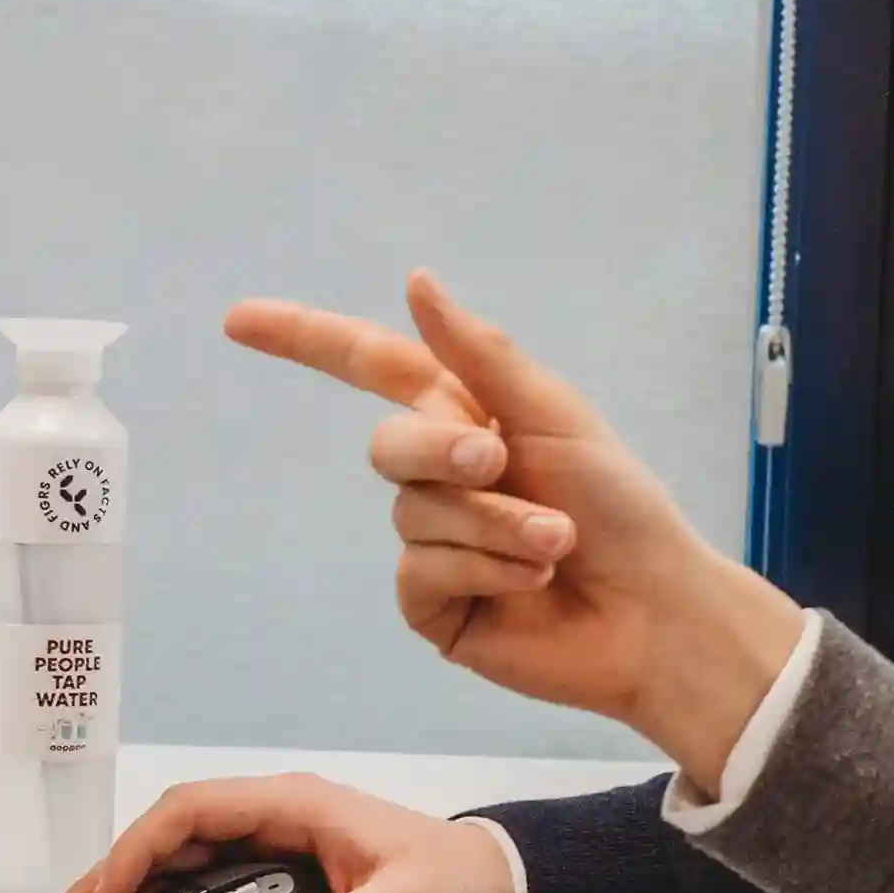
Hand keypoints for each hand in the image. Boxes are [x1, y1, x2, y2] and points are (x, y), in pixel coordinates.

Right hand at [43, 774, 515, 892]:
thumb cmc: (459, 890)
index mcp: (299, 805)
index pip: (193, 811)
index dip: (138, 849)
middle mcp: (280, 816)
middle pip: (174, 834)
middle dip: (114, 874)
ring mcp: (280, 843)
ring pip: (186, 858)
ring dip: (134, 890)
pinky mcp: (285, 876)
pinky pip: (211, 882)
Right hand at [227, 271, 806, 776]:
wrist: (657, 610)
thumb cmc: (623, 508)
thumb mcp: (554, 416)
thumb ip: (479, 355)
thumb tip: (416, 282)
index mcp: (469, 417)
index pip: (370, 366)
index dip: (304, 341)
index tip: (236, 320)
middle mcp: (442, 478)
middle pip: (387, 448)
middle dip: (445, 453)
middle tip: (502, 464)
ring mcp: (432, 546)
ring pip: (413, 515)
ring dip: (493, 525)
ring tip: (557, 542)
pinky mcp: (435, 607)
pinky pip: (421, 573)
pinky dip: (483, 568)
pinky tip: (532, 581)